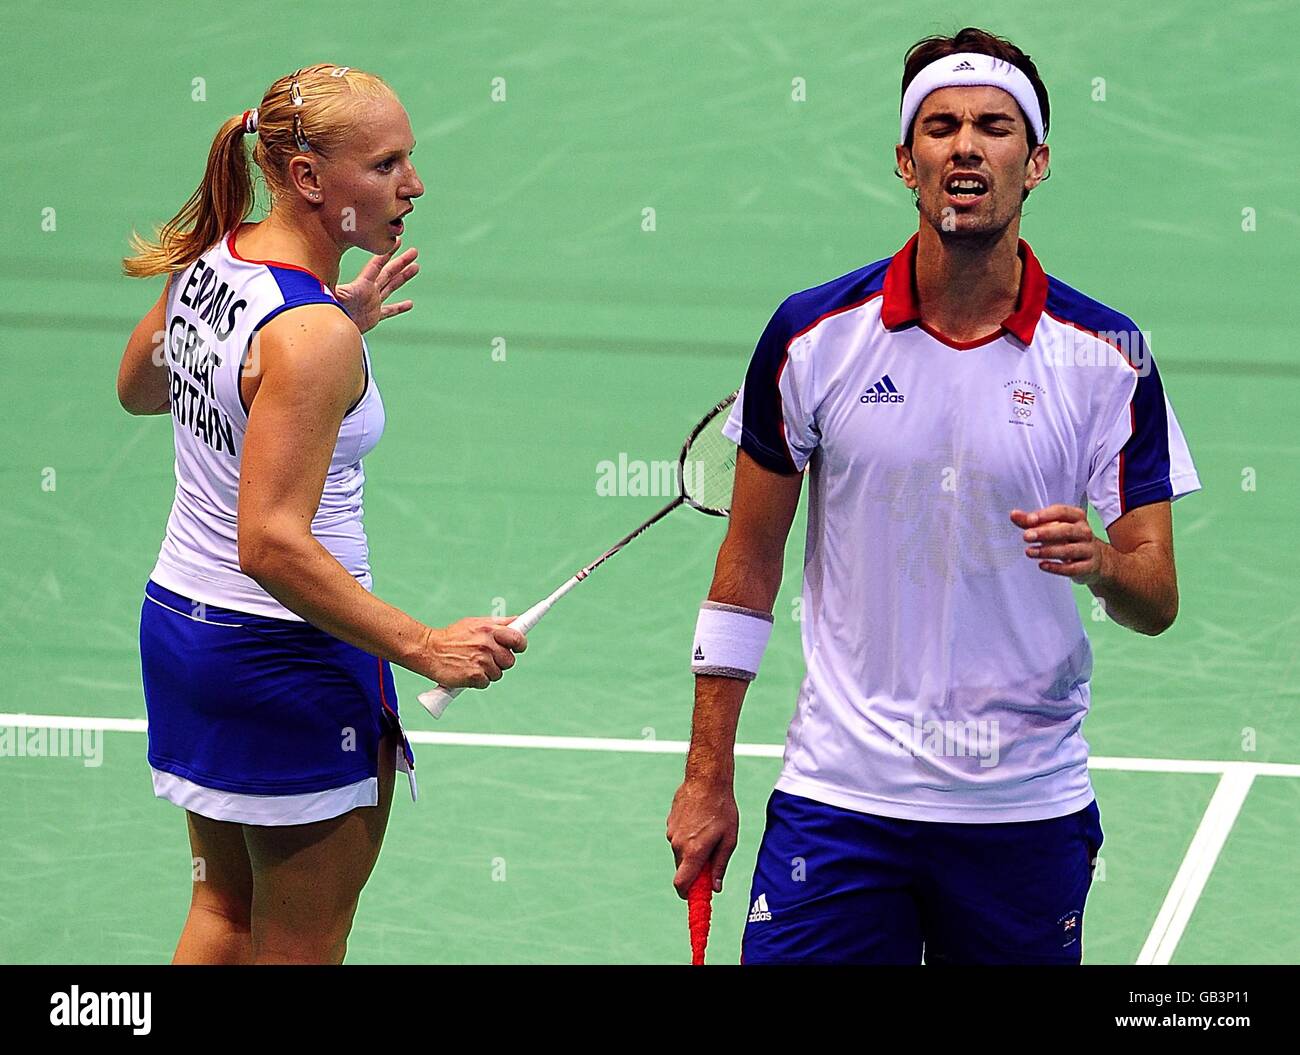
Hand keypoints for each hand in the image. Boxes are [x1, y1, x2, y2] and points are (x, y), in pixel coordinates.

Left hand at [334, 237, 419, 333]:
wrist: (331, 330)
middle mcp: (369, 291)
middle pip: (388, 273)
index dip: (386, 254)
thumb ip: (329, 287)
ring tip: (416, 267)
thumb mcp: (331, 297)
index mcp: (362, 285)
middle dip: (401, 262)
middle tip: (414, 252)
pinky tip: (409, 304)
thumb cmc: (329, 311)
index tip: (397, 242)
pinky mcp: (373, 316)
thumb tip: (320, 278)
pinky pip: (389, 311)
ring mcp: (372, 302)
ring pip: (392, 287)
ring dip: (404, 277)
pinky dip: (399, 307)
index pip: (376, 266)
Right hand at [419, 617, 526, 688]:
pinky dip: (477, 681)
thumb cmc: (453, 637)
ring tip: (472, 664)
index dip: (520, 645)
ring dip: (488, 672)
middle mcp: (487, 644)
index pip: (517, 638)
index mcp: (489, 629)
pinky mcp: (474, 676)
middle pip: (509, 660)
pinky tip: (467, 672)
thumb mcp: (474, 623)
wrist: (428, 650)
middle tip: (486, 658)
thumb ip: (498, 624)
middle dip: (500, 662)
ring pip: (498, 673)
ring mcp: (481, 660)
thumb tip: (518, 621)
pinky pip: (486, 683)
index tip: (518, 648)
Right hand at [667, 778, 738, 898]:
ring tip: (709, 832)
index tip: (697, 896)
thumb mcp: (729, 840)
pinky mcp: (669, 823)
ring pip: (680, 853)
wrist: (706, 780)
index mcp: (693, 852)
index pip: (681, 884)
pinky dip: (688, 837)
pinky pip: (678, 838)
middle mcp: (678, 845)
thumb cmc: (722, 809)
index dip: (687, 895)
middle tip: (712, 858)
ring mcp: (671, 833)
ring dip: (692, 851)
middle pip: (683, 870)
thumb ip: (720, 865)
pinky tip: (700, 821)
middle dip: (695, 870)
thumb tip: (715, 888)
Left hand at [1010, 504, 1105, 585]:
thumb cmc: (1071, 539)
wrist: (1097, 559)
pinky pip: (1072, 568)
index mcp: (1076, 517)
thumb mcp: (1053, 527)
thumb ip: (1032, 522)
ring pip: (1068, 550)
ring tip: (1029, 551)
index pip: (1062, 512)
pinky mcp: (1088, 567)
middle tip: (1026, 536)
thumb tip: (1014, 514)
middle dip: (1045, 533)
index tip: (1029, 519)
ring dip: (1047, 551)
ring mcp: (1088, 549)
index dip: (1045, 515)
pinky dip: (1056, 567)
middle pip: (1066, 530)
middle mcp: (1084, 532)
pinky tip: (1042, 565)